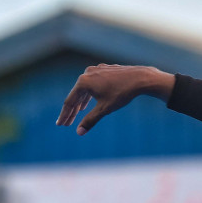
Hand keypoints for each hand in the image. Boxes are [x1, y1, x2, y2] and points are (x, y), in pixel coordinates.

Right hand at [56, 65, 171, 134]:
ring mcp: (96, 70)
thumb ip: (90, 120)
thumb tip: (79, 133)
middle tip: (66, 123)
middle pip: (76, 95)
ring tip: (78, 112)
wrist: (140, 78)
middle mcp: (87, 73)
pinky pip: (93, 83)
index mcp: (83, 82)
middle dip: (72, 110)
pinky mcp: (105, 69)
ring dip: (81, 102)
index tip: (60, 125)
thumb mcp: (104, 109)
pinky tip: (89, 100)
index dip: (65, 115)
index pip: (70, 102)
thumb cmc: (122, 94)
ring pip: (85, 89)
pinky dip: (90, 94)